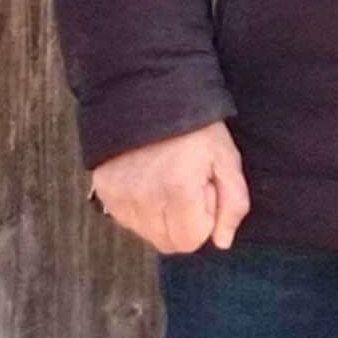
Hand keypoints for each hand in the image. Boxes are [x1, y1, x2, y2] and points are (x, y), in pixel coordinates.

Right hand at [90, 118, 249, 254]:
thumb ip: (233, 204)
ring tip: (167, 180)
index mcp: (177, 191)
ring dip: (161, 217)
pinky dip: (141, 209)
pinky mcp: (104, 191)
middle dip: (184, 221)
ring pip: (146, 234)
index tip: (203, 188)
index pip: (191, 241)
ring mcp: (119, 196)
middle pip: (168, 243)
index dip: (204, 217)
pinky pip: (126, 220)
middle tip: (187, 185)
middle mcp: (143, 198)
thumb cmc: (196, 128)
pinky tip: (149, 180)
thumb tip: (222, 243)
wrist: (150, 95)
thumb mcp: (226, 160)